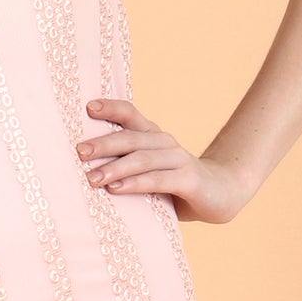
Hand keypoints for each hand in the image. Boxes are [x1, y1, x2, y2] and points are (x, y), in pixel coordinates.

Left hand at [74, 99, 249, 224]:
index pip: (130, 114)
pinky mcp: (188, 180)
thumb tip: (80, 167)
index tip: (88, 107)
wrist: (222, 193)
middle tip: (79, 152)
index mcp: (153, 136)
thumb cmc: (174, 183)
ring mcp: (178, 160)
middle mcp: (165, 143)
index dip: (111, 108)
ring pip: (142, 159)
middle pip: (131, 138)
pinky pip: (158, 180)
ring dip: (115, 167)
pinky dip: (135, 184)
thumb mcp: (148, 170)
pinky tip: (115, 188)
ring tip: (92, 178)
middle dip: (103, 144)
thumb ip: (123, 165)